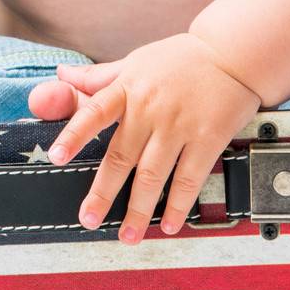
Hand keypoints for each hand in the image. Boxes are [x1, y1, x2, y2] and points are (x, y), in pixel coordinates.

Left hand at [46, 34, 261, 242]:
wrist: (233, 53)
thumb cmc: (182, 59)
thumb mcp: (137, 61)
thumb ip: (99, 76)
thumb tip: (62, 74)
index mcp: (129, 88)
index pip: (94, 112)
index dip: (73, 135)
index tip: (56, 157)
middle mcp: (150, 108)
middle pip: (121, 157)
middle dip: (103, 193)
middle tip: (88, 219)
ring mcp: (179, 124)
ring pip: (153, 176)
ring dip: (138, 210)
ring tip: (128, 236)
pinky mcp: (207, 138)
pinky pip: (189, 179)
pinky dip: (176, 205)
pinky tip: (167, 224)